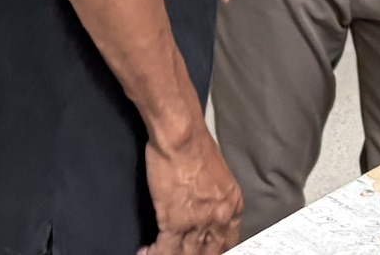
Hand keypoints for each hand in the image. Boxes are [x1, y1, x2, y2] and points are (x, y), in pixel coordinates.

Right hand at [141, 124, 242, 254]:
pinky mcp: (175, 221)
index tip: (201, 251)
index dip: (213, 251)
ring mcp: (199, 223)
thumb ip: (216, 198)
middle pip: (209, 253)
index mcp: (233, 206)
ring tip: (158, 253)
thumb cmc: (195, 144)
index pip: (229, 243)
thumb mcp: (219, 176)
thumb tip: (205, 208)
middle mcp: (220, 219)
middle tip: (177, 253)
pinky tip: (146, 252)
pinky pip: (166, 249)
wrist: (181, 135)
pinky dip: (155, 253)